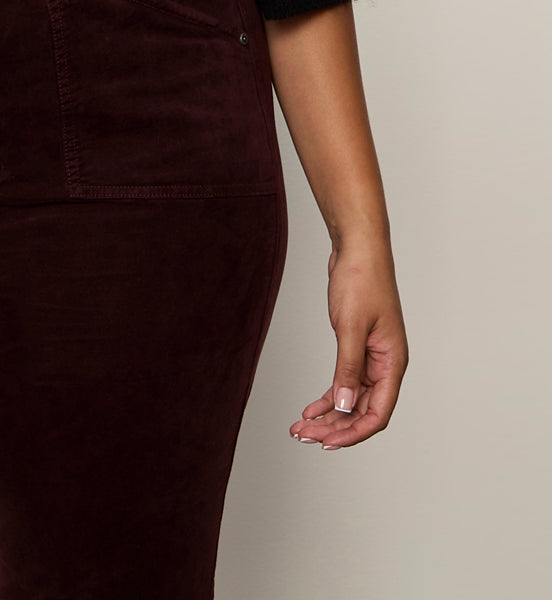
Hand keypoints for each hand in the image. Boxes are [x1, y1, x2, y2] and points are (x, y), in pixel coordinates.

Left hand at [290, 238, 408, 450]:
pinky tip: (311, 408)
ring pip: (350, 399)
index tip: (327, 443)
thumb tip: (343, 407)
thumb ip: (347, 367)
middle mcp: (385, 365)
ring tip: (301, 428)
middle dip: (334, 428)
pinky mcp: (356, 348)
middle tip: (304, 436)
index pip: (377, 413)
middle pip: (362, 411)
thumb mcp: (351, 326)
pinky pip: (344, 382)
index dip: (353, 433)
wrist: (357, 249)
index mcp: (392, 363)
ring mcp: (371, 358)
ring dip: (328, 416)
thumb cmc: (362, 280)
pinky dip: (328, 397)